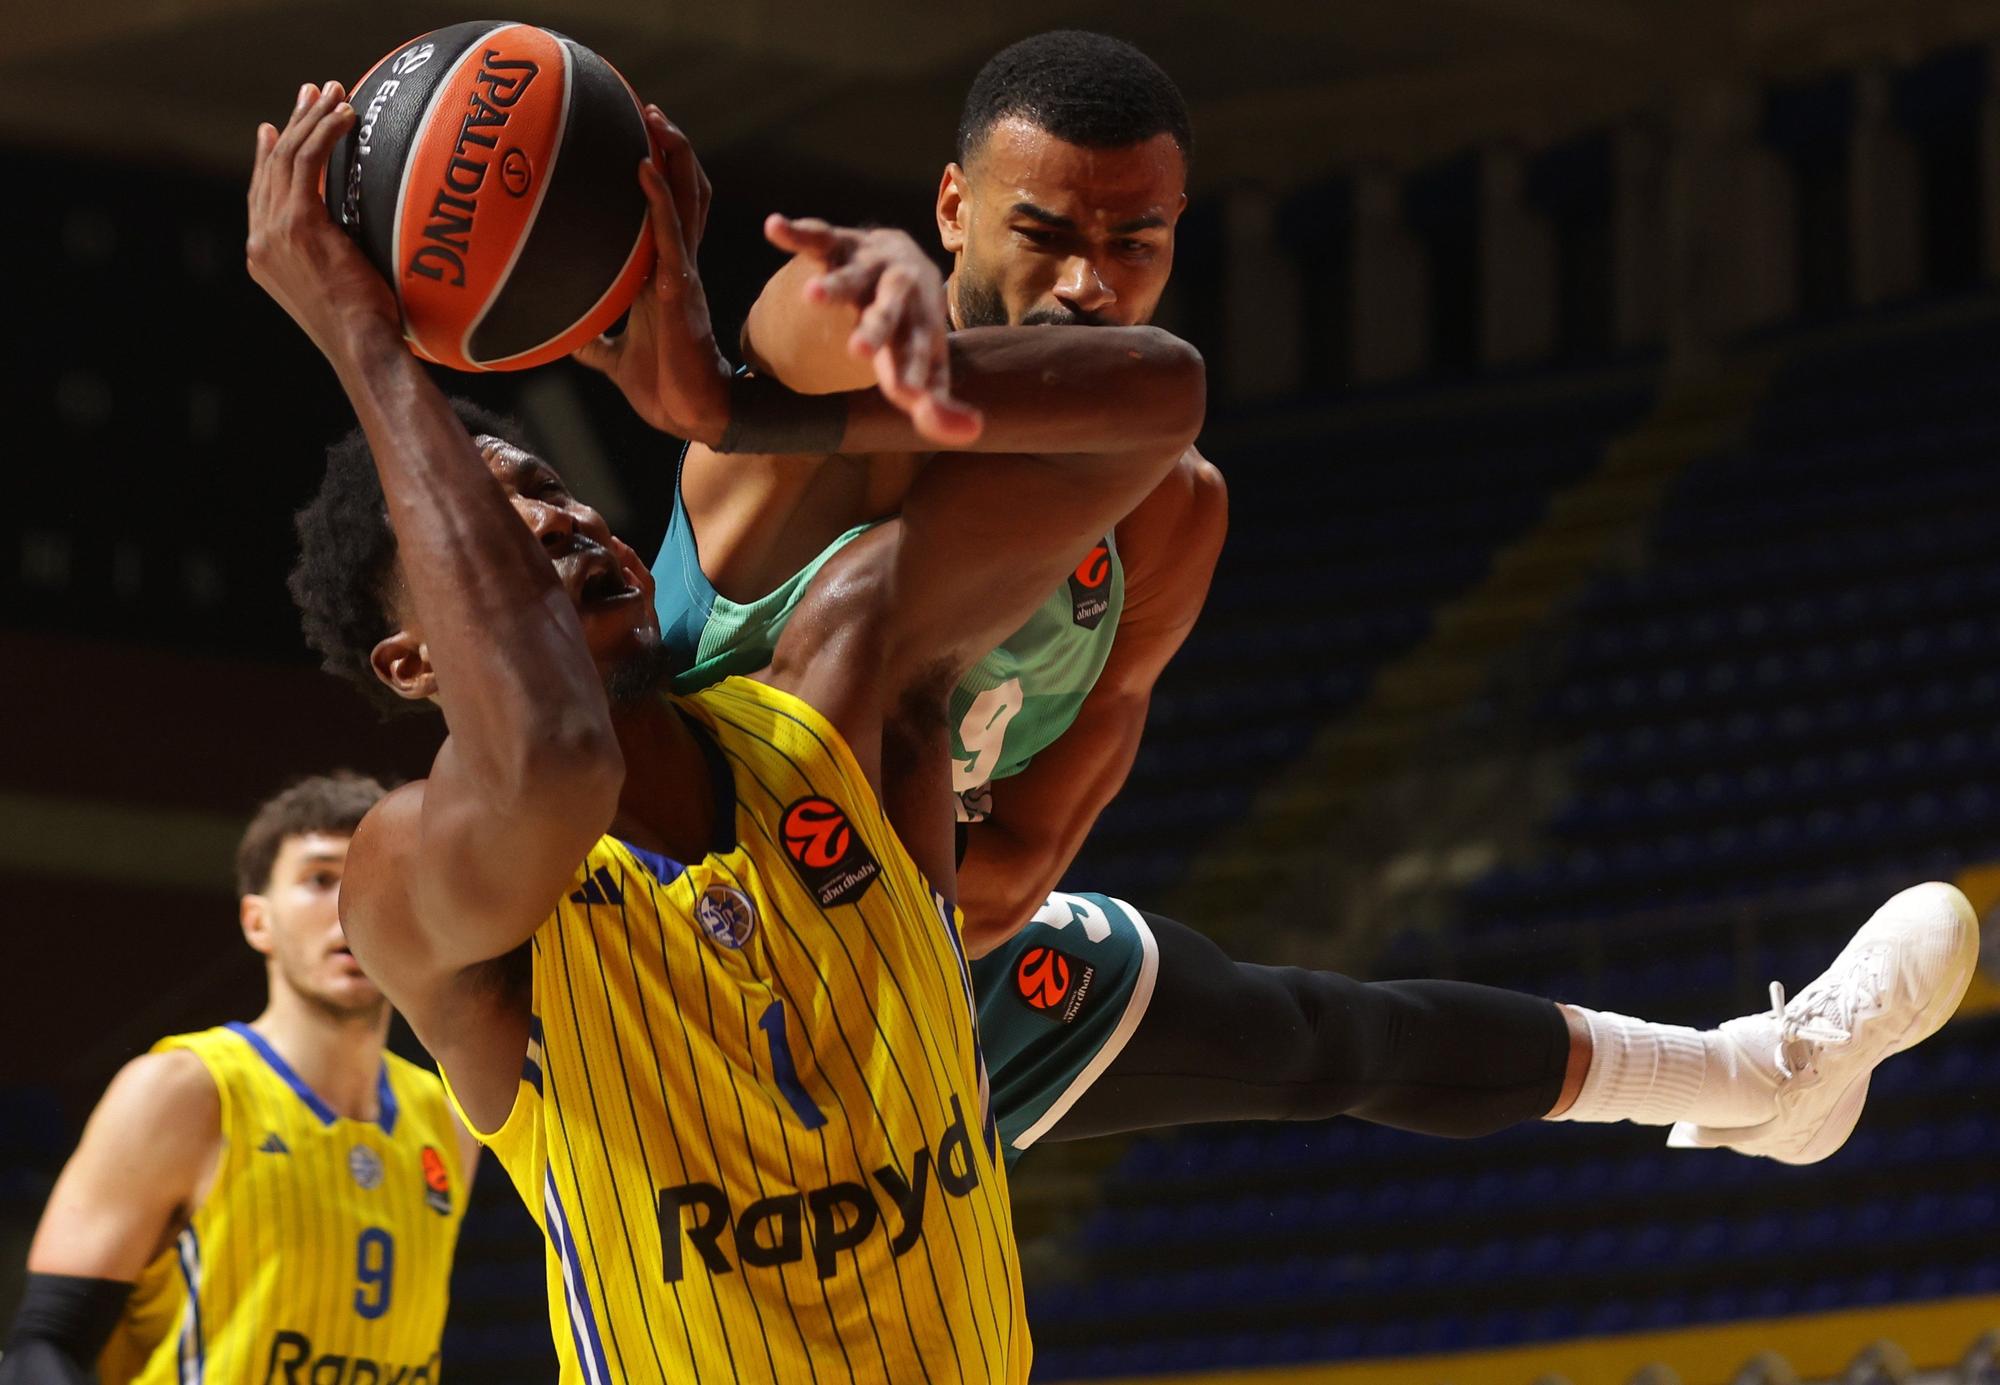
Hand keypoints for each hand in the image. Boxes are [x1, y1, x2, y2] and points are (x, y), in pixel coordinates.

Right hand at [245, 82, 401, 362]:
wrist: (361, 345)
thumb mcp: (339, 289)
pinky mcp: (298, 222)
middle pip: (272, 166)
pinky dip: (325, 132)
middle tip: (312, 93)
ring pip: (287, 156)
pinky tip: (345, 115)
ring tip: (333, 92)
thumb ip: (332, 257)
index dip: (267, 157)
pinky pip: (307, 160)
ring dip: (311, 119)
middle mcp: (261, 240)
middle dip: (292, 124)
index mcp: (264, 258)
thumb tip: (356, 242)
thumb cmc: (366, 329)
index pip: (260, 194)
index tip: (273, 129)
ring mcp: (274, 230)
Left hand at [573, 107, 732, 445]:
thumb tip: (558, 335)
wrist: (691, 417)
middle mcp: (679, 267)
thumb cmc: (662, 389)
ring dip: (673, 159)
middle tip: (651, 111)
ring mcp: (683, 275)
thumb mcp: (613, 359)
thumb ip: (591, 342)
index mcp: (666, 278)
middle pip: (685, 195)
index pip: (670, 216)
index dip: (663, 176)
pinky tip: (643, 167)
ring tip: (657, 121)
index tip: (642, 137)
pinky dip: (657, 199)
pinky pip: (671, 235)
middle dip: (673, 151)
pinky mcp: (681, 290)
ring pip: (686, 203)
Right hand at [764, 216, 982, 446]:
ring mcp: (869, 267)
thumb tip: (973, 433)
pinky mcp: (842, 244)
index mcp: (918, 327)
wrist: (907, 261)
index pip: (916, 354)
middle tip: (859, 351)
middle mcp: (898, 294)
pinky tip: (774, 227)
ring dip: (834, 285)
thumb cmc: (912, 327)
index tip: (909, 396)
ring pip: (851, 276)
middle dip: (876, 328)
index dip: (912, 374)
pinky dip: (798, 232)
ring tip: (810, 296)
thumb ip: (939, 405)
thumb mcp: (927, 365)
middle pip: (888, 313)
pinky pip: (819, 236)